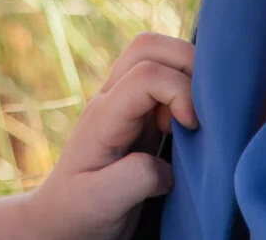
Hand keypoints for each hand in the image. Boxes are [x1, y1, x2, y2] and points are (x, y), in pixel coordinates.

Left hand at [22, 33, 196, 239]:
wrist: (63, 219)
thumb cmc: (79, 212)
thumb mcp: (102, 202)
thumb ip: (136, 178)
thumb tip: (166, 166)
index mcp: (103, 116)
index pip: (146, 75)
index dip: (179, 91)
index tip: (191, 127)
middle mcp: (112, 99)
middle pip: (149, 46)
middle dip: (188, 65)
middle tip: (202, 109)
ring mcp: (124, 102)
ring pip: (157, 55)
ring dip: (186, 75)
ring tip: (193, 118)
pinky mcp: (138, 114)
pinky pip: (163, 78)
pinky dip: (185, 89)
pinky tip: (186, 126)